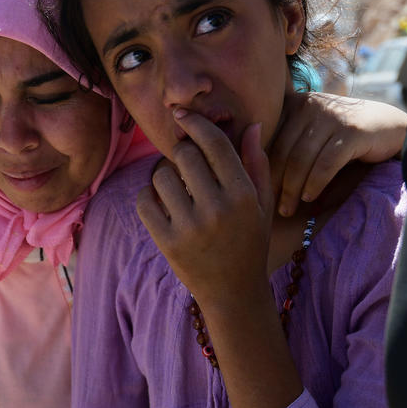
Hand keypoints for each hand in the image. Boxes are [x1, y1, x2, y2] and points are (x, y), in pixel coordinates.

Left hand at [136, 112, 271, 306]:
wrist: (233, 292)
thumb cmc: (248, 242)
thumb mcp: (261, 204)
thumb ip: (257, 163)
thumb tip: (252, 125)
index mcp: (243, 195)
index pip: (214, 144)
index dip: (196, 123)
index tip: (182, 114)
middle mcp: (217, 208)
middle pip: (184, 155)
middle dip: (180, 153)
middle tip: (184, 163)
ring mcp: (190, 227)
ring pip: (161, 176)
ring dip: (163, 176)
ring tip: (175, 188)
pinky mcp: (167, 242)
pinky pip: (144, 201)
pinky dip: (148, 197)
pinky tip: (160, 203)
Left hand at [269, 92, 406, 216]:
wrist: (389, 128)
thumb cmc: (341, 137)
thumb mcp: (311, 133)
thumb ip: (286, 142)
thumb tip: (253, 172)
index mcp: (294, 104)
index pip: (268, 139)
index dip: (260, 167)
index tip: (257, 191)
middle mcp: (310, 104)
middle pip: (282, 151)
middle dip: (275, 183)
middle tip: (272, 206)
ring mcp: (331, 115)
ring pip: (300, 159)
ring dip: (292, 189)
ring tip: (288, 209)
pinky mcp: (351, 131)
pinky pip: (325, 164)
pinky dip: (314, 184)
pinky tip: (309, 198)